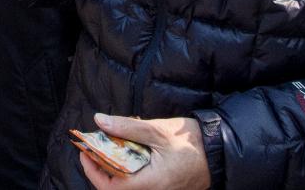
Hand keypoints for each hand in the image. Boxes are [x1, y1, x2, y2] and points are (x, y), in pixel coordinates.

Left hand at [78, 114, 208, 189]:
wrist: (220, 150)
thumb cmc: (191, 142)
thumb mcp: (156, 130)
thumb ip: (126, 126)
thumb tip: (99, 121)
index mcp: (150, 183)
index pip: (111, 187)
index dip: (93, 171)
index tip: (84, 152)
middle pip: (116, 186)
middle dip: (102, 165)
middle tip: (96, 144)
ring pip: (128, 181)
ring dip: (116, 162)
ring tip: (116, 138)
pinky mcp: (164, 185)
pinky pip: (140, 178)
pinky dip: (131, 162)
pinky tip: (134, 142)